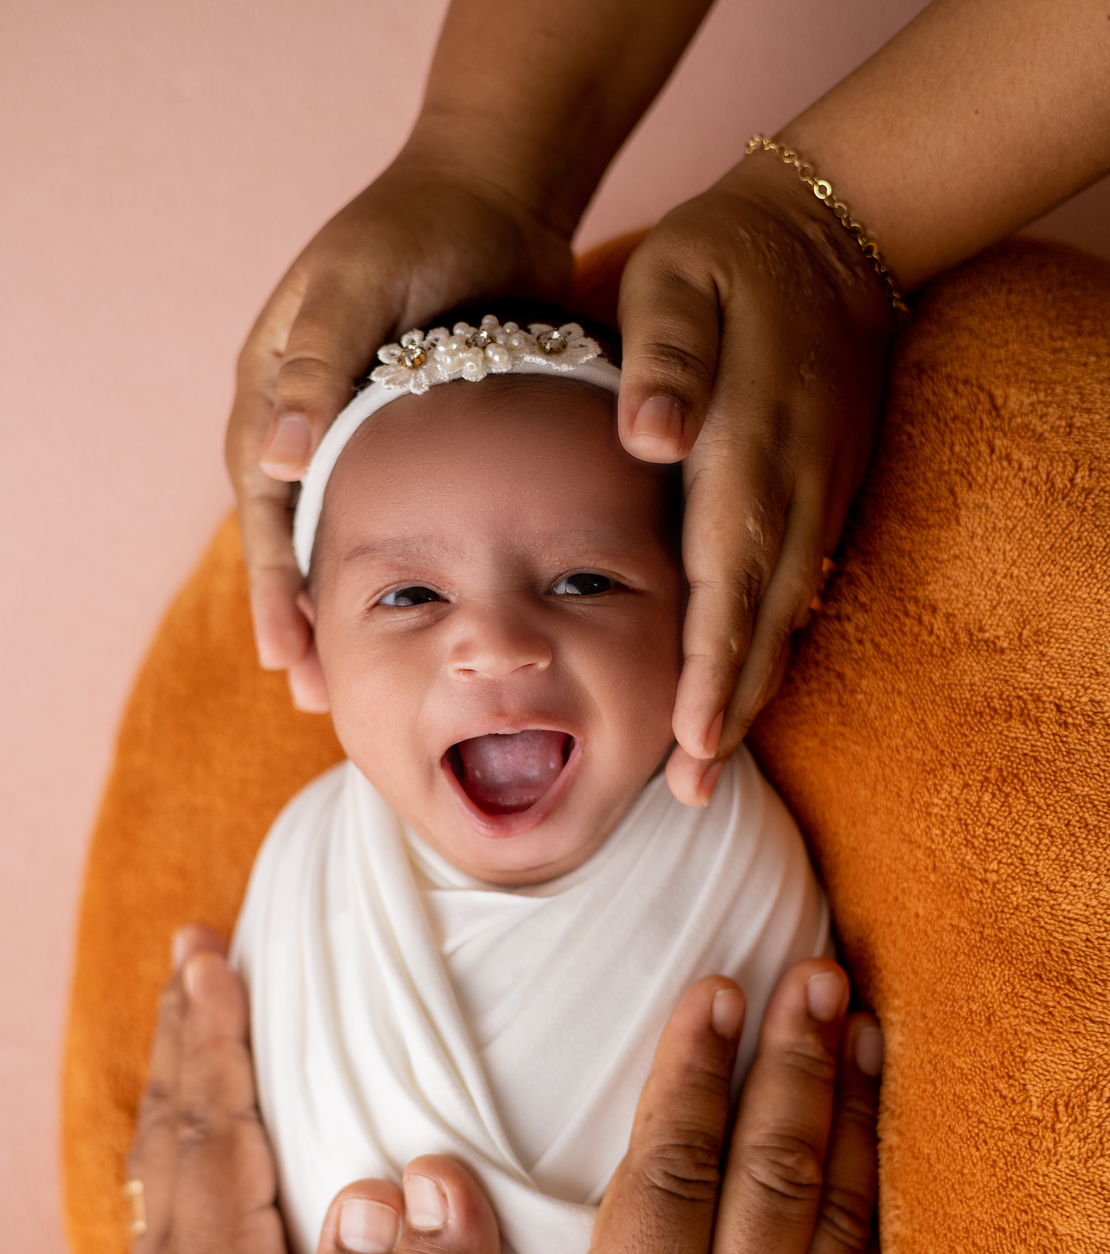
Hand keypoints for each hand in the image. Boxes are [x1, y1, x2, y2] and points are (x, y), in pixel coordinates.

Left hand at [90, 928, 414, 1253]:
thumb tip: (379, 1187)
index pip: (216, 1132)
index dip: (221, 1040)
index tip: (219, 956)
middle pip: (179, 1123)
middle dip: (189, 1028)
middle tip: (194, 943)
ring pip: (168, 1153)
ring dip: (179, 1066)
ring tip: (189, 998)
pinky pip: (170, 1190)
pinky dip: (180, 1124)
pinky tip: (190, 1113)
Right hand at [226, 153, 570, 705]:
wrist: (493, 191)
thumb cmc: (414, 230)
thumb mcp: (355, 289)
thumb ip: (316, 370)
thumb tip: (275, 460)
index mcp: (272, 398)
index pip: (264, 516)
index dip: (273, 592)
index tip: (289, 661)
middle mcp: (308, 430)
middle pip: (296, 547)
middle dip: (304, 626)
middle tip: (323, 705)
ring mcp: (363, 443)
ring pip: (348, 546)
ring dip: (356, 614)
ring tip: (374, 688)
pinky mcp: (420, 449)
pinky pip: (404, 526)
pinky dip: (407, 576)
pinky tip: (433, 623)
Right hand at [391, 961, 880, 1253]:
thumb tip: (427, 1177)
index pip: (673, 1168)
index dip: (694, 1071)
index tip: (715, 987)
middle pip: (775, 1169)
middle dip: (796, 1059)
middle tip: (815, 966)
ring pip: (834, 1213)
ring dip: (848, 1111)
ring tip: (858, 1024)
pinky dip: (874, 1201)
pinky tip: (874, 1144)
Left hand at [616, 153, 893, 801]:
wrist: (835, 229)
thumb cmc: (727, 259)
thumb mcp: (678, 278)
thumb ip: (664, 356)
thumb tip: (650, 438)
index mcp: (747, 446)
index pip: (728, 574)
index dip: (712, 661)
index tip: (691, 736)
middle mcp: (792, 485)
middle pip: (762, 618)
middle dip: (728, 709)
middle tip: (690, 792)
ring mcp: (819, 493)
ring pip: (786, 612)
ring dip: (751, 691)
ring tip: (708, 765)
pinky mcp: (826, 492)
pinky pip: (798, 586)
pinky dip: (770, 646)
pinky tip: (741, 690)